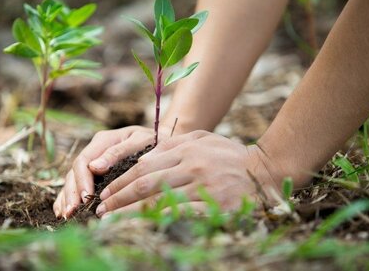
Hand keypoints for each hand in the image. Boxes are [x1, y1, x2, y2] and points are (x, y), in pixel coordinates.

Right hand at [53, 125, 171, 218]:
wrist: (163, 141)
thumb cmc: (153, 141)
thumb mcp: (139, 142)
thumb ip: (118, 152)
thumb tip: (94, 167)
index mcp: (103, 140)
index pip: (84, 161)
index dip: (82, 180)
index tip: (85, 198)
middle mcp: (94, 151)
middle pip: (75, 172)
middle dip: (72, 193)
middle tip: (72, 212)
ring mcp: (93, 161)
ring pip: (72, 179)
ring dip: (67, 197)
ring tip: (66, 215)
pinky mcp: (95, 172)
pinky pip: (76, 184)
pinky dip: (67, 197)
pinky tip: (62, 211)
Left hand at [95, 130, 284, 217]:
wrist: (267, 169)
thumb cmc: (231, 155)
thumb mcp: (203, 138)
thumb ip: (174, 145)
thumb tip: (143, 157)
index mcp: (185, 148)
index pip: (143, 166)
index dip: (121, 181)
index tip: (105, 193)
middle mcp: (191, 164)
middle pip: (145, 183)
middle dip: (118, 198)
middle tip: (100, 210)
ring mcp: (202, 185)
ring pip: (157, 200)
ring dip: (130, 213)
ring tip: (111, 222)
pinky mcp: (214, 204)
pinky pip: (179, 214)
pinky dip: (156, 222)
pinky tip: (142, 228)